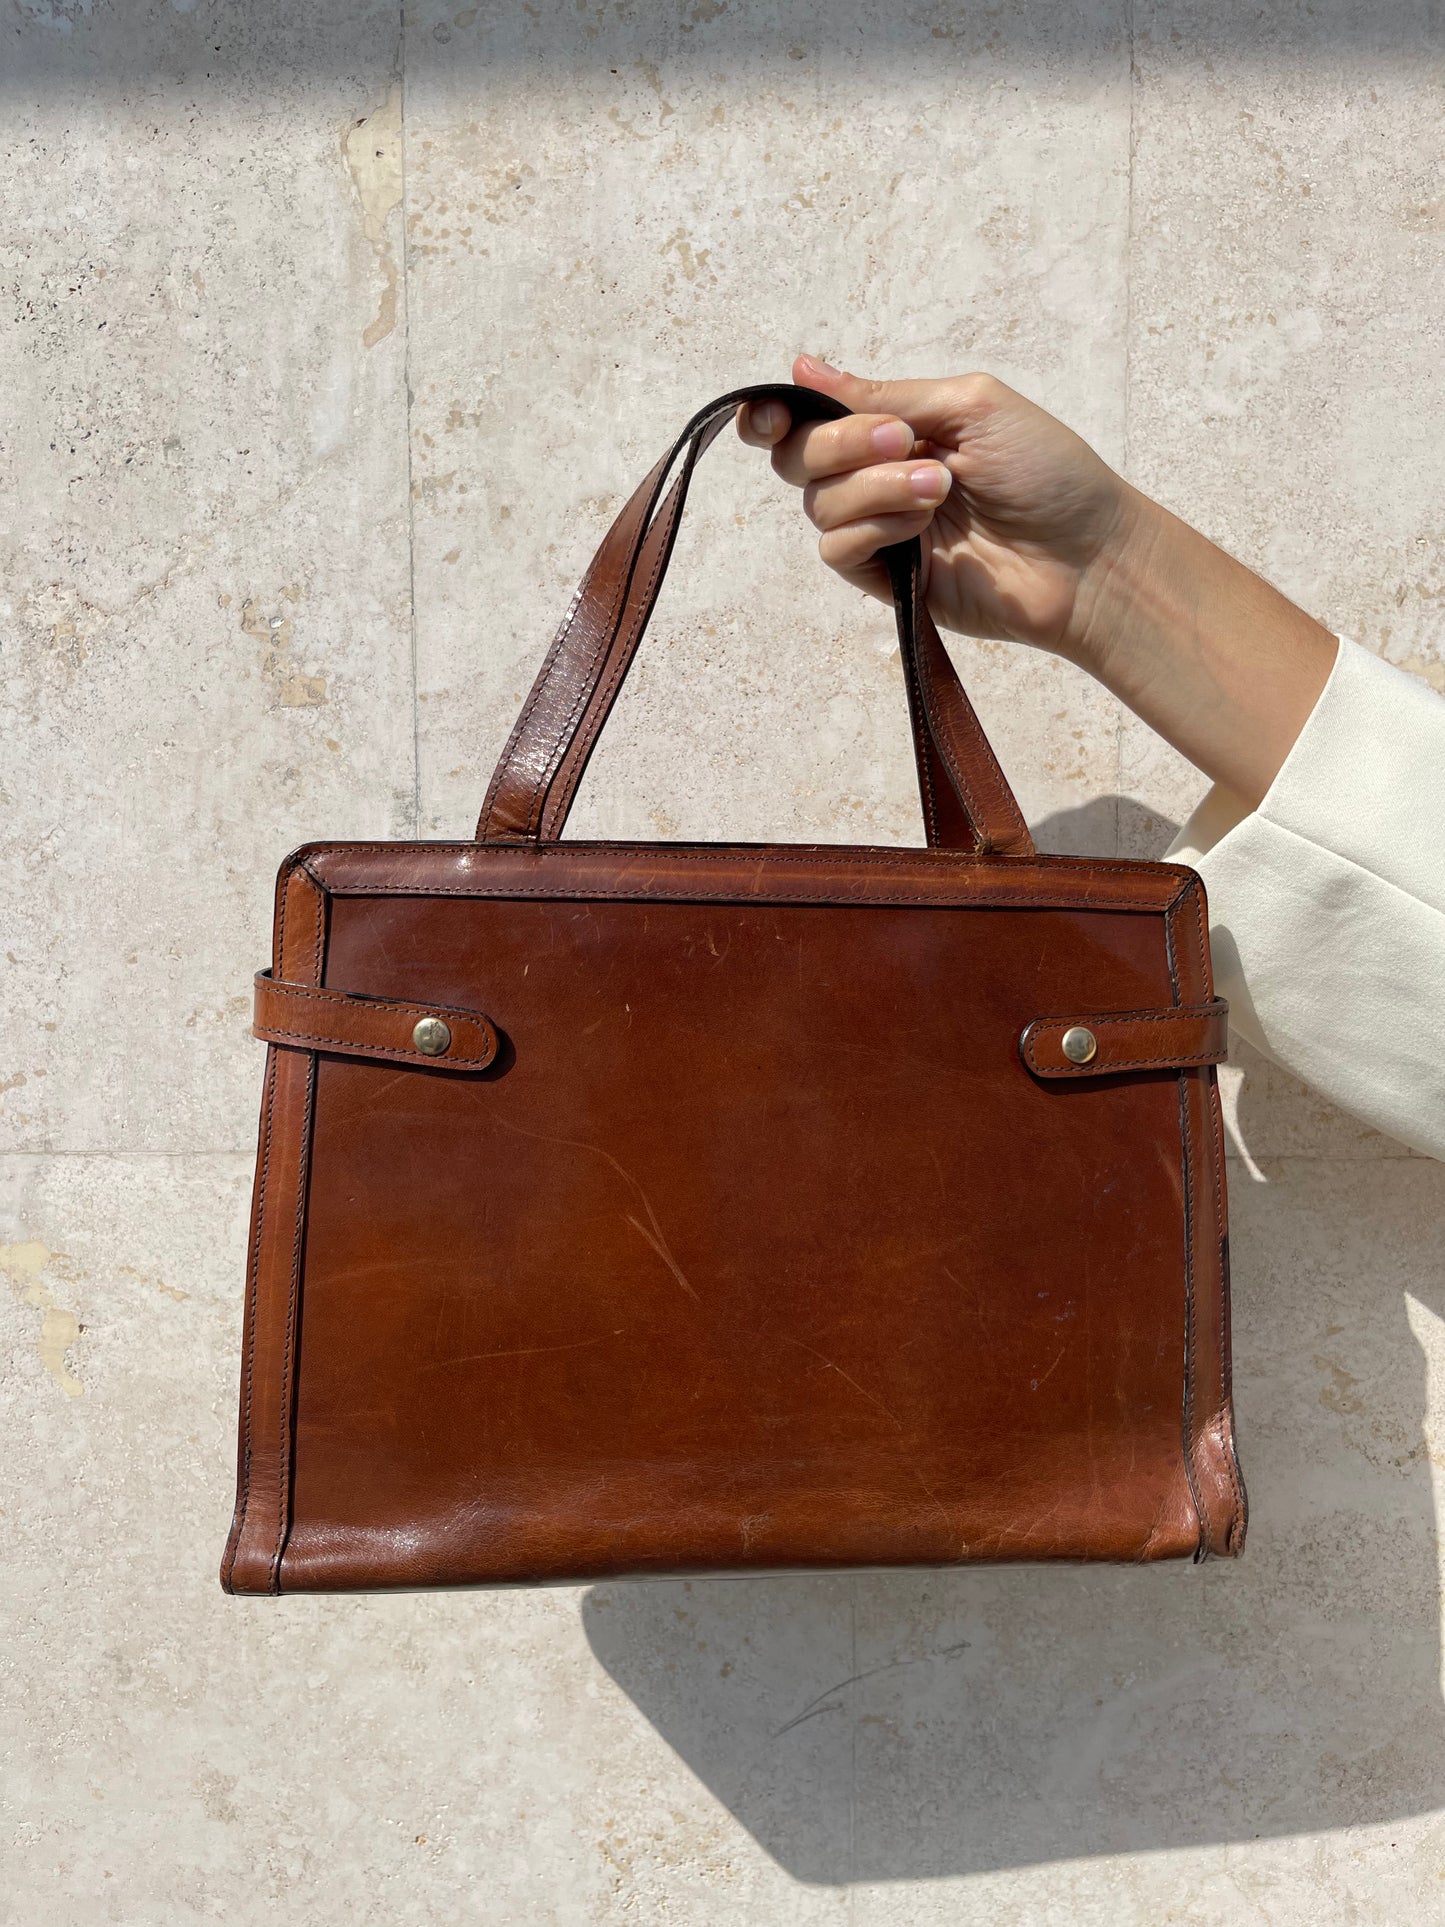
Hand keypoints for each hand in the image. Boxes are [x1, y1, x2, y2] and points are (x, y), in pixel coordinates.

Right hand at [739, 354, 1337, 807]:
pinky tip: (925, 528)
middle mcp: (878, 475)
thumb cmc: (1047, 473)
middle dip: (840, 443)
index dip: (773, 416)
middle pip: (800, 457)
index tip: (767, 414)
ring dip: (875, 487)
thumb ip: (883, 393)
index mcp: (895, 426)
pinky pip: (838, 548)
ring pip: (819, 503)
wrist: (1084, 556)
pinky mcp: (884, 579)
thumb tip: (804, 368)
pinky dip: (875, 528)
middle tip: (905, 441)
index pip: (809, 419)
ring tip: (941, 489)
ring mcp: (881, 529)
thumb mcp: (968, 405)